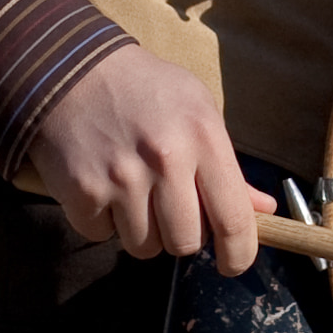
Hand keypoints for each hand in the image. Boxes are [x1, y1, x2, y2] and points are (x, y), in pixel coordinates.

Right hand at [17, 44, 272, 274]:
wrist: (69, 68)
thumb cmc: (144, 90)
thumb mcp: (196, 110)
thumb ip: (228, 166)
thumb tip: (263, 210)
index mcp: (203, 137)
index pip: (234, 219)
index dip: (239, 254)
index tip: (232, 264)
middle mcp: (166, 159)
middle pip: (186, 243)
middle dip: (179, 235)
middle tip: (166, 207)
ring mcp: (122, 178)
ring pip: (144, 246)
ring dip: (140, 230)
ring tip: (130, 191)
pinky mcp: (83, 191)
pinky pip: (102, 235)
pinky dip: (101, 221)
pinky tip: (101, 186)